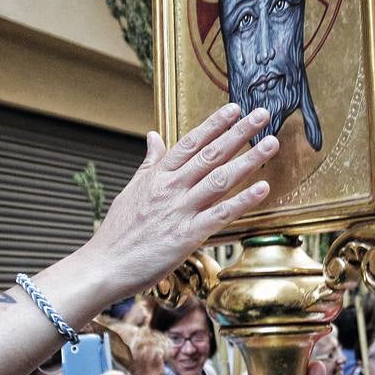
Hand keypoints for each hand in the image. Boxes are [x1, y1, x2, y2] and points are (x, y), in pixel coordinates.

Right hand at [86, 105, 276, 295]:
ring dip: (249, 160)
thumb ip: (149, 163)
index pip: (190, 142)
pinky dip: (243, 200)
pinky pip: (221, 214)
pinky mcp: (187, 235)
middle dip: (239, 133)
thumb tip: (153, 136)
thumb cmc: (117, 233)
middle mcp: (171, 188)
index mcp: (157, 176)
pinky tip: (263, 187)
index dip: (214, 124)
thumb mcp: (131, 189)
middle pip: (211, 154)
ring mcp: (180, 210)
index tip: (235, 108)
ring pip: (220, 179)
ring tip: (271, 143)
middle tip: (262, 115)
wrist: (104, 266)